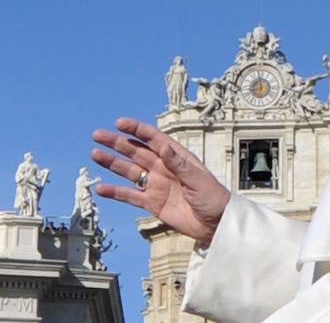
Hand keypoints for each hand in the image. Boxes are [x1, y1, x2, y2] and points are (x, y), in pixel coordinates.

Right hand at [91, 117, 229, 246]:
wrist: (215, 224)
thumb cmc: (213, 198)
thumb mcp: (198, 180)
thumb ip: (179, 165)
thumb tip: (164, 147)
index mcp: (177, 158)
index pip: (154, 139)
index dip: (138, 130)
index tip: (120, 123)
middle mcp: (164, 168)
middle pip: (137, 152)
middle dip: (118, 143)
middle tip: (98, 135)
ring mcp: (157, 185)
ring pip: (130, 171)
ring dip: (113, 163)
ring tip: (95, 154)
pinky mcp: (152, 203)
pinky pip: (130, 195)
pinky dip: (115, 192)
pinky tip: (100, 188)